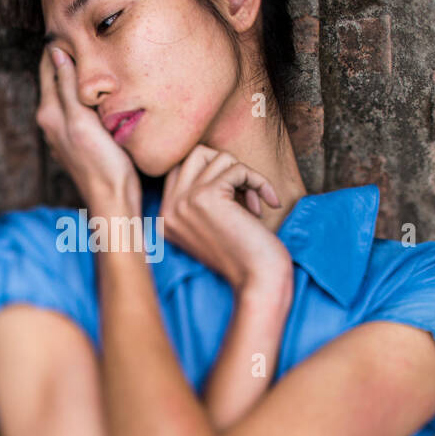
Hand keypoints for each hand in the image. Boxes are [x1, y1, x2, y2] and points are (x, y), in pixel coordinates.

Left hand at [36, 44, 140, 213]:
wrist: (113, 203)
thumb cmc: (101, 165)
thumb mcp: (83, 120)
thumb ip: (68, 87)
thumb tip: (55, 52)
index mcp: (50, 112)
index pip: (48, 66)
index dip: (56, 44)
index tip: (68, 22)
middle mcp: (52, 121)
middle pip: (56, 79)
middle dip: (66, 57)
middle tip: (82, 32)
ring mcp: (64, 133)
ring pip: (68, 94)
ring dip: (77, 76)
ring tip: (92, 55)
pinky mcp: (79, 142)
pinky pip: (78, 109)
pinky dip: (85, 95)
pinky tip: (100, 92)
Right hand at [159, 145, 293, 294]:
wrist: (257, 280)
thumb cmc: (242, 255)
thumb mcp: (210, 224)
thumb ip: (200, 195)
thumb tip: (212, 157)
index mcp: (164, 218)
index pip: (180, 169)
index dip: (212, 173)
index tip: (235, 197)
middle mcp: (168, 209)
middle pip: (195, 154)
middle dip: (226, 166)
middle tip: (244, 192)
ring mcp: (184, 201)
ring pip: (218, 158)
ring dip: (244, 176)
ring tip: (254, 204)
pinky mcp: (206, 196)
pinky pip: (238, 169)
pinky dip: (259, 181)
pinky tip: (269, 203)